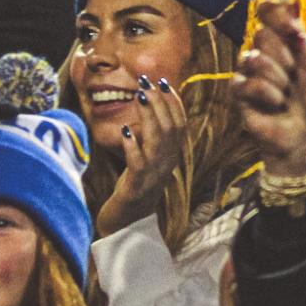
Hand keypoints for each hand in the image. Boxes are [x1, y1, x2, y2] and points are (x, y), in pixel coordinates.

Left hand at [95, 79, 189, 236]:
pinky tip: (126, 131)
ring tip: (140, 97)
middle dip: (160, 102)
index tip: (164, 82)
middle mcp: (167, 164)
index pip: (179, 124)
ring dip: (149, 117)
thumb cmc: (135, 186)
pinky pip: (138, 163)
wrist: (127, 224)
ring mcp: (153, 176)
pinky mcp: (137, 186)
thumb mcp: (146, 158)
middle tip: (148, 82)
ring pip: (157, 142)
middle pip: (170, 128)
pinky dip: (133, 145)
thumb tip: (148, 107)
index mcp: (171, 157)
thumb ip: (150, 137)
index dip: (174, 102)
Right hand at [232, 0, 305, 178]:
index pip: (270, 12)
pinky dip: (268, 95)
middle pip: (261, 34)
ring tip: (286, 95)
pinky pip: (247, 82)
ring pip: (253, 58)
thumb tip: (294, 22)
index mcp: (287, 42)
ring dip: (277, 79)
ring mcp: (250, 71)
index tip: (289, 24)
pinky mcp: (239, 92)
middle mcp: (266, 52)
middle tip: (294, 74)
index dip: (274, 10)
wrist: (305, 138)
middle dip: (283, 56)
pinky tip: (275, 105)